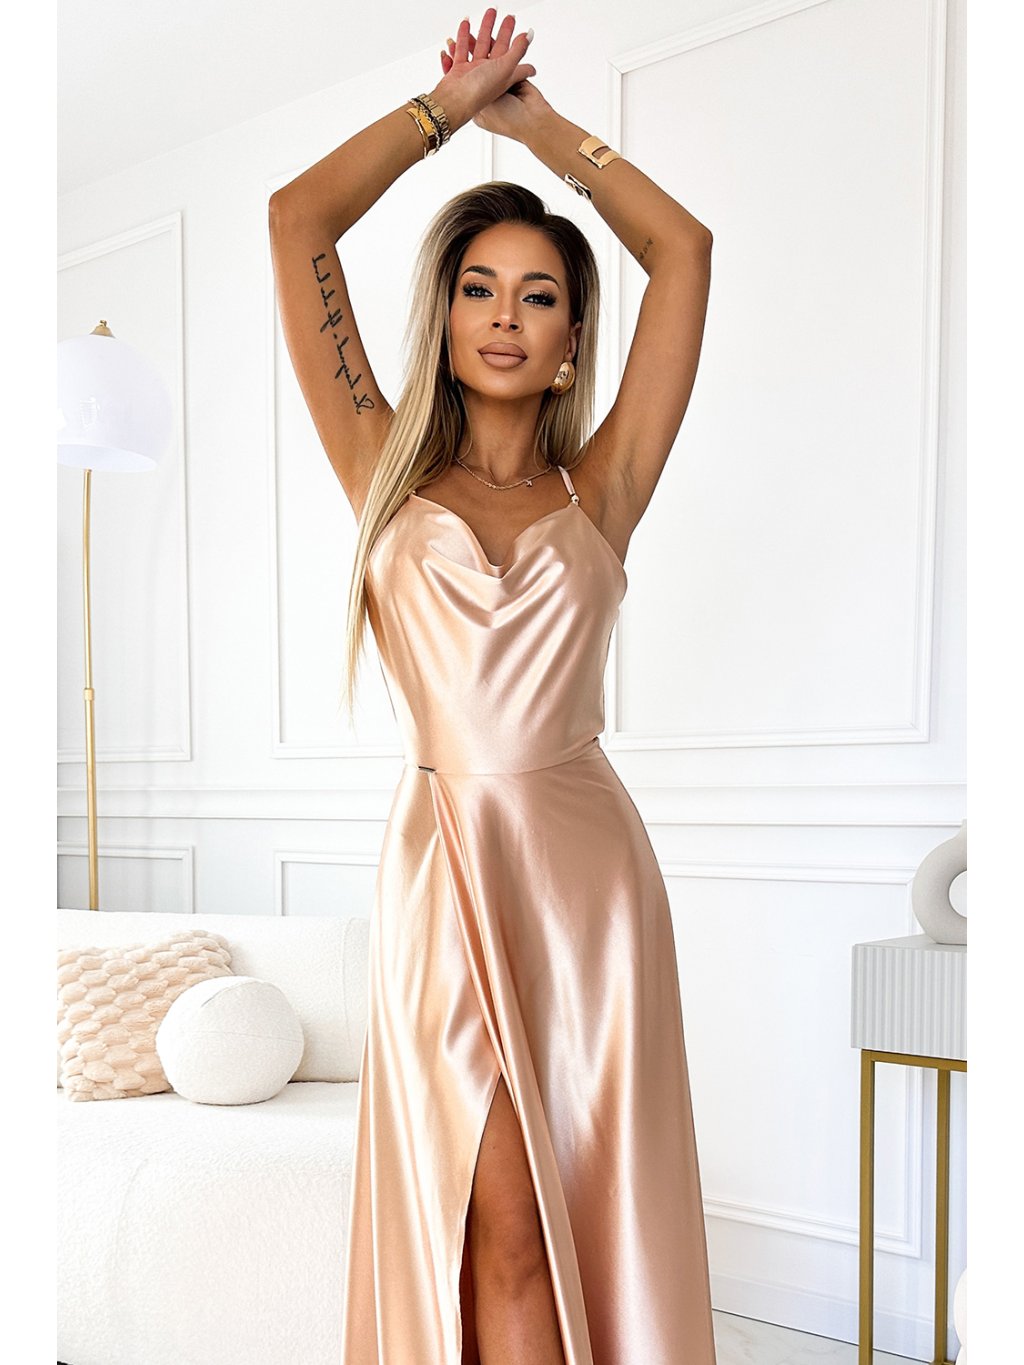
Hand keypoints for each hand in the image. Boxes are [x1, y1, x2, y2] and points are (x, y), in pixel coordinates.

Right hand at [434, 9, 536, 131]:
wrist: (456, 100)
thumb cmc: (480, 89)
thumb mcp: (506, 67)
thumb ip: (518, 50)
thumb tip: (530, 34)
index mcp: (502, 74)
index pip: (513, 56)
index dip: (518, 43)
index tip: (522, 33)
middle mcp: (489, 73)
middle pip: (496, 47)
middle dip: (501, 30)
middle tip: (506, 16)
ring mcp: (473, 71)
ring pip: (479, 45)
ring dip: (482, 29)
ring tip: (487, 14)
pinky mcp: (459, 70)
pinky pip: (461, 50)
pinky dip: (462, 38)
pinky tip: (465, 26)